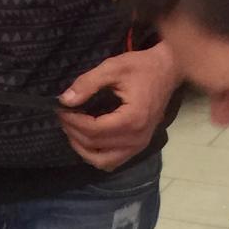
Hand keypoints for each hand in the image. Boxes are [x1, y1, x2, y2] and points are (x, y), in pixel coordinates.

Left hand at [58, 43, 177, 170]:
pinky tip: (88, 139)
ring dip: (83, 149)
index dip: (72, 121)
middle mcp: (137, 138)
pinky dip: (96, 155)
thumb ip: (87, 83)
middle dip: (73, 132)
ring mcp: (139, 145)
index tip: (61, 109)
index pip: (93, 130)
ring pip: (102, 161)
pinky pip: (113, 161)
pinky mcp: (139, 146)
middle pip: (94, 145)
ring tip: (72, 130)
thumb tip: (65, 100)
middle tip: (63, 116)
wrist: (168, 71)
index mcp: (132, 119)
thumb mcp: (113, 68)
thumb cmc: (142, 67)